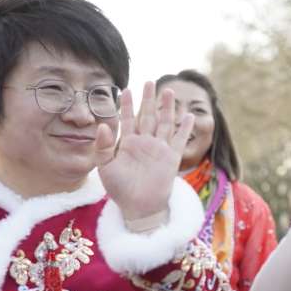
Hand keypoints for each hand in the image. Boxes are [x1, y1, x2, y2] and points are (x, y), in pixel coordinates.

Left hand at [97, 82, 193, 228]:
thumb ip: (103, 146)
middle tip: (150, 82)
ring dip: (167, 107)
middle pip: (148, 116)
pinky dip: (185, 128)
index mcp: (128, 143)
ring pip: (165, 123)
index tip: (125, 89)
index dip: (126, 105)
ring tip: (169, 91)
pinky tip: (188, 115)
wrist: (139, 207)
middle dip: (149, 99)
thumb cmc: (120, 190)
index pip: (127, 119)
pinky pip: (180, 139)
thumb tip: (104, 125)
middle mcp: (145, 143)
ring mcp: (159, 149)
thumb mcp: (105, 167)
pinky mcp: (172, 158)